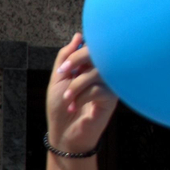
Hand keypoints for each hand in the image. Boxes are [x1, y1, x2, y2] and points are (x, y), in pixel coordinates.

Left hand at [44, 33, 117, 155]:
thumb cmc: (60, 107)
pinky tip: (74, 106)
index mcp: (90, 66)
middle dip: (78, 59)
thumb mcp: (58, 79)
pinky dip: (81, 97)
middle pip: (100, 53)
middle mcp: (102, 73)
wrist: (63, 134)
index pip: (91, 46)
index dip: (77, 51)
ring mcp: (109, 85)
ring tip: (67, 97)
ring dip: (77, 84)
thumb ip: (66, 56)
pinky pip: (99, 89)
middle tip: (64, 73)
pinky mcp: (112, 99)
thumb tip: (78, 36)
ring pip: (98, 71)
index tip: (64, 68)